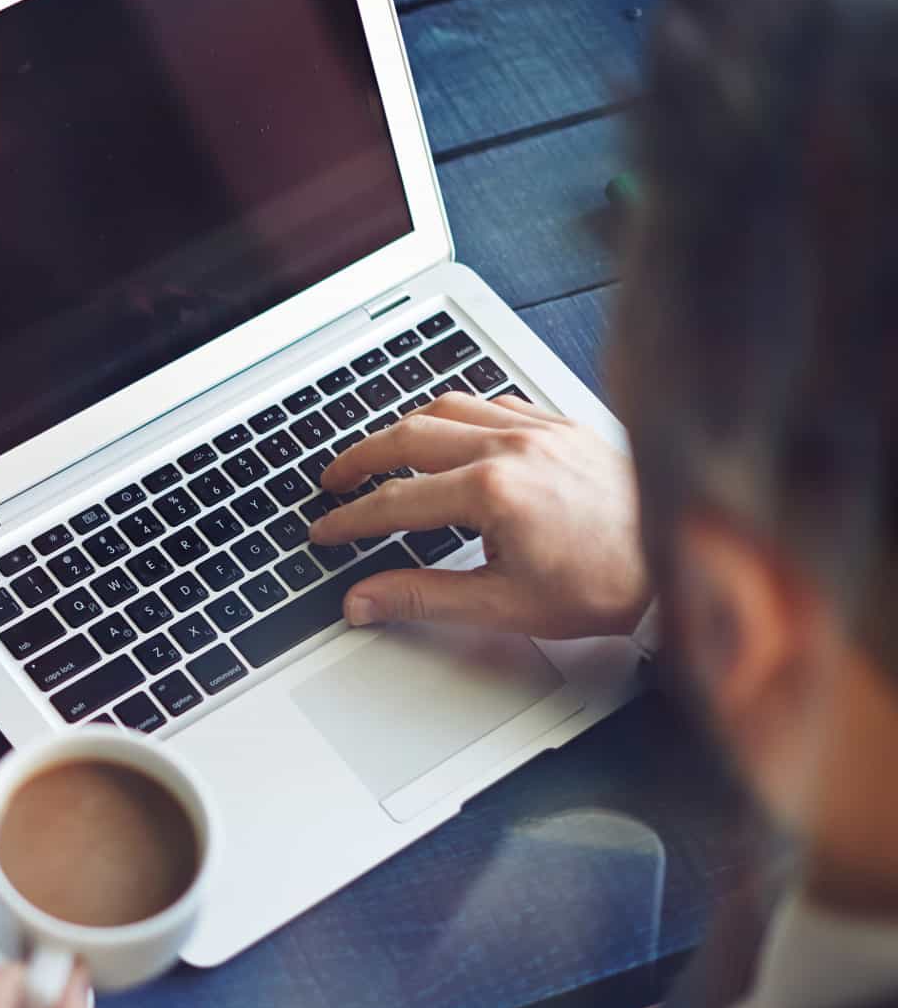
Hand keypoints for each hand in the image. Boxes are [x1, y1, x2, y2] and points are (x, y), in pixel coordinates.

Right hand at [307, 392, 651, 638]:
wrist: (681, 560)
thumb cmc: (607, 585)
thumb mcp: (502, 605)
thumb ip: (422, 598)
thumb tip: (365, 600)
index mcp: (492, 492)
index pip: (395, 502)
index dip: (350, 519)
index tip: (325, 532)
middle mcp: (512, 448)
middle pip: (408, 436)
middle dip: (361, 459)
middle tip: (334, 481)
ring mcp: (540, 429)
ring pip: (448, 408)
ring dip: (404, 428)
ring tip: (380, 453)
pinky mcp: (563, 425)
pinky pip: (495, 402)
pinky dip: (459, 415)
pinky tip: (452, 434)